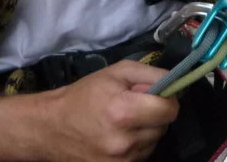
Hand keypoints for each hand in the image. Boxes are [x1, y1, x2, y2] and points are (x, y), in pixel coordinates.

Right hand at [14, 60, 179, 160]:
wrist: (51, 127)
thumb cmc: (85, 95)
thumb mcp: (117, 72)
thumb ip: (150, 74)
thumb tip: (175, 82)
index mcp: (123, 112)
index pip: (169, 110)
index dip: (167, 99)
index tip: (156, 95)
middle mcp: (124, 141)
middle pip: (164, 127)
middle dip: (155, 115)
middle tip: (134, 107)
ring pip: (154, 142)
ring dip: (146, 131)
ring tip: (124, 123)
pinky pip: (142, 155)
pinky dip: (136, 145)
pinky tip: (119, 136)